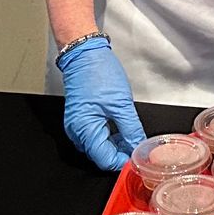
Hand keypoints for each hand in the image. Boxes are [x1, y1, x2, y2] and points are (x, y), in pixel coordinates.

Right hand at [58, 37, 147, 170]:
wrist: (84, 54)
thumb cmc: (98, 73)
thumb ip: (131, 130)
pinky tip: (119, 129)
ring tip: (131, 136)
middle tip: (137, 146)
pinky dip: (107, 135)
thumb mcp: (121, 104)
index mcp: (85, 130)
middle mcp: (76, 131)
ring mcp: (75, 125)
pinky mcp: (78, 118)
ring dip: (114, 144)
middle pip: (100, 155)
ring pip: (97, 146)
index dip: (122, 160)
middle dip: (119, 153)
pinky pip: (93, 134)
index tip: (137, 157)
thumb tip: (138, 146)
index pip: (105, 160)